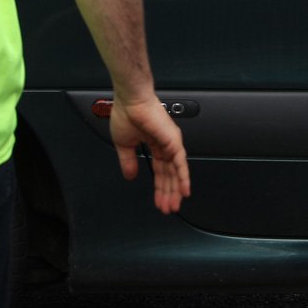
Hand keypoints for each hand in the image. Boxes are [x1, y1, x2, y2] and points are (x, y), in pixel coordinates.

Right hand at [108, 96, 190, 213]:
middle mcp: (166, 144)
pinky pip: (180, 162)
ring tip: (173, 205)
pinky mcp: (173, 140)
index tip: (159, 201)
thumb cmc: (126, 113)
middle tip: (168, 208)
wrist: (130, 100)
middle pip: (169, 174)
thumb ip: (128, 161)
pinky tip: (184, 190)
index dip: (159, 186)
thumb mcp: (124, 144)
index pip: (160, 170)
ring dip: (175, 190)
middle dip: (168, 192)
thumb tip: (129, 176)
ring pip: (176, 171)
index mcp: (155, 143)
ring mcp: (171, 143)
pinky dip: (183, 177)